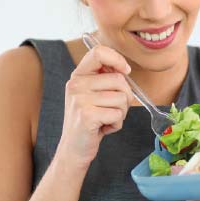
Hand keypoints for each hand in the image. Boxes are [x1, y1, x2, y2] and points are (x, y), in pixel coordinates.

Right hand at [55, 45, 133, 169]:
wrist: (74, 148)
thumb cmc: (89, 120)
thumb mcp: (92, 94)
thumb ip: (105, 78)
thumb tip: (125, 69)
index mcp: (78, 76)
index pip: (98, 52)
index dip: (117, 59)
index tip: (125, 71)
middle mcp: (76, 85)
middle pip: (119, 79)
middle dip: (125, 97)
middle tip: (112, 109)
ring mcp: (80, 100)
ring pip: (122, 98)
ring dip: (121, 113)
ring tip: (106, 118)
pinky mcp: (87, 116)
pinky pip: (118, 114)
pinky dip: (116, 124)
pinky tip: (104, 128)